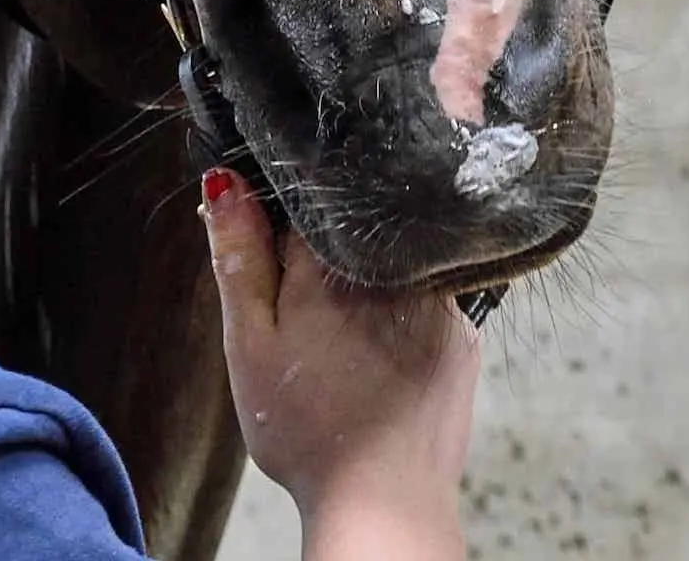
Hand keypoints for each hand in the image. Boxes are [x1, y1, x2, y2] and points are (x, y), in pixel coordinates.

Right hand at [202, 169, 478, 560]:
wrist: (383, 505)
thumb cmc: (308, 431)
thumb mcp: (249, 344)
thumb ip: (239, 256)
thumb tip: (225, 182)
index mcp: (334, 260)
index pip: (302, 210)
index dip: (278, 239)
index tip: (272, 277)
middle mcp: (396, 267)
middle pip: (349, 237)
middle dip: (321, 267)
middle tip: (305, 330)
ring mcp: (439, 300)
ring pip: (389, 268)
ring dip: (366, 290)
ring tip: (343, 353)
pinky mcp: (463, 335)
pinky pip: (425, 301)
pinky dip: (400, 319)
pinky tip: (379, 363)